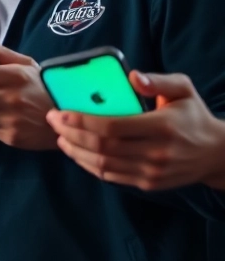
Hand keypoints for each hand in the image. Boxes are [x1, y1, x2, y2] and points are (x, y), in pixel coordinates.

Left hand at [47, 71, 224, 190]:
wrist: (217, 154)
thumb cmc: (194, 116)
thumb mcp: (184, 90)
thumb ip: (158, 81)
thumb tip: (132, 77)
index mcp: (162, 126)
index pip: (112, 127)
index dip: (81, 121)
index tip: (58, 112)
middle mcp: (156, 152)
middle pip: (102, 147)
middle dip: (71, 134)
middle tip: (52, 122)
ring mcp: (152, 171)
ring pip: (103, 164)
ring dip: (76, 151)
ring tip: (60, 137)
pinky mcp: (148, 183)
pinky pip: (111, 176)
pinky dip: (89, 165)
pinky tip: (77, 152)